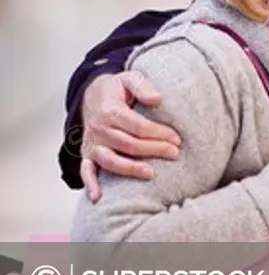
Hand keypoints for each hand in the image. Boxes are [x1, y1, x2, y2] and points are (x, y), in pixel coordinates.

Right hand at [80, 71, 181, 202]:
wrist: (93, 94)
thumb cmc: (116, 89)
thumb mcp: (130, 77)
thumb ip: (142, 85)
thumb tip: (157, 99)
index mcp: (109, 110)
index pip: (138, 127)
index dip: (159, 134)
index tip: (176, 138)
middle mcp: (98, 128)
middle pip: (129, 145)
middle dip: (154, 150)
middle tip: (174, 153)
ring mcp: (92, 143)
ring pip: (110, 160)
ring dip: (130, 169)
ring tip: (151, 173)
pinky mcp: (87, 154)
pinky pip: (86, 170)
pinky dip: (90, 184)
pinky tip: (98, 197)